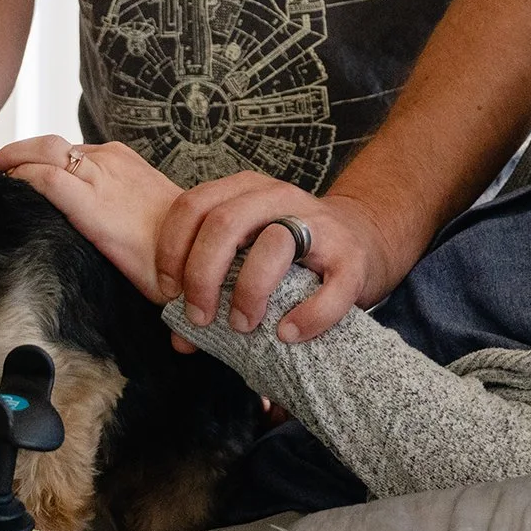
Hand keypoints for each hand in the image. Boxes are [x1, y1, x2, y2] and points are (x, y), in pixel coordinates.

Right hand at [0, 139, 181, 302]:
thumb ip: (70, 234)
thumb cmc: (153, 267)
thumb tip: (37, 224)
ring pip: (62, 143)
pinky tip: (48, 168)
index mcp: (96, 205)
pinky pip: (83, 147)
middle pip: (46, 147)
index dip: (13, 175)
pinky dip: (58, 154)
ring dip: (33, 151)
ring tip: (12, 167)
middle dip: (12, 153)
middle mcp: (105, 174)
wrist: (198, 244)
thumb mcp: (105, 261)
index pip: (42, 175)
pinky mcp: (126, 156)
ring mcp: (116, 160)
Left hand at [154, 173, 393, 343]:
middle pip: (225, 223)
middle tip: (199, 318)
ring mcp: (318, 223)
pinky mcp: (352, 258)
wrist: (362, 238)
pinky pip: (330, 288)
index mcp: (246, 191)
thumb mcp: (248, 251)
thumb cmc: (291, 252)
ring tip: (242, 326)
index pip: (193, 206)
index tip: (168, 292)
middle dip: (202, 275)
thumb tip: (180, 340)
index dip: (171, 250)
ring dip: (249, 292)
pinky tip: (288, 334)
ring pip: (274, 244)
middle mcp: (279, 197)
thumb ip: (211, 288)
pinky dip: (307, 317)